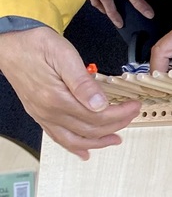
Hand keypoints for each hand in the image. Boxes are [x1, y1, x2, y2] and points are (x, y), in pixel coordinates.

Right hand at [0, 27, 139, 158]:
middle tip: (132, 115)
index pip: (97, 115)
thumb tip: (100, 104)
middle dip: (115, 124)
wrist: (7, 45)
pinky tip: (84, 151)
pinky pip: (57, 137)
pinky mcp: (39, 114)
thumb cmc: (33, 45)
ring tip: (115, 139)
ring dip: (98, 142)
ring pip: (74, 139)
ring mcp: (42, 115)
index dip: (119, 114)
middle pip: (89, 129)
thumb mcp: (62, 54)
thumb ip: (82, 82)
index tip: (134, 106)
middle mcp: (48, 111)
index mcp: (56, 98)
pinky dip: (74, 146)